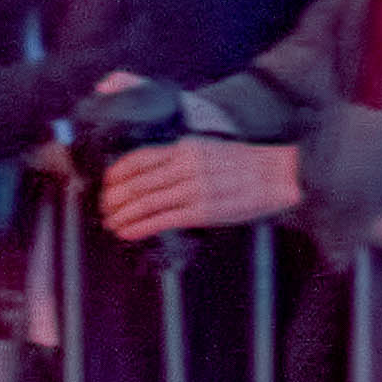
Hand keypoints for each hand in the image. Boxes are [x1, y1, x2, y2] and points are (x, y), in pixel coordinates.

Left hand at [94, 137, 306, 240]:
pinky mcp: (202, 210)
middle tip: (103, 209)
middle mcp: (187, 165)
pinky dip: (140, 227)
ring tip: (111, 224)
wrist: (277, 175)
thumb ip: (181, 160)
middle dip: (115, 199)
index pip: (139, 158)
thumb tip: (152, 175)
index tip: (105, 184)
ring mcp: (194, 188)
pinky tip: (127, 232)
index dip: (116, 173)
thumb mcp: (209, 151)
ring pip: (145, 202)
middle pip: (137, 182)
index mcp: (186, 148)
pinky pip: (163, 220)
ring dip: (123, 216)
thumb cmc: (244, 165)